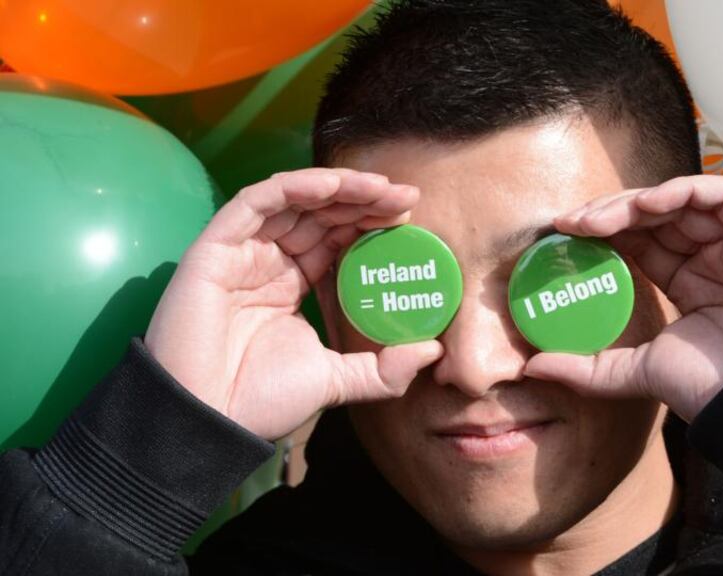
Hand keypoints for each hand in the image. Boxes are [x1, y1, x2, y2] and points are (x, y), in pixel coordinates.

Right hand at [145, 168, 442, 439]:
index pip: (335, 238)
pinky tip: (331, 186)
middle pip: (320, 214)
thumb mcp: (336, 381)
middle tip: (406, 197)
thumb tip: (433, 351)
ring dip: (339, 187)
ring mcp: (241, 252)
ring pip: (293, 201)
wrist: (208, 421)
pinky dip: (293, 188)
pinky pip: (256, 202)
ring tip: (381, 187)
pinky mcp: (215, 248)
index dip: (370, 222)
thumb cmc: (259, 402)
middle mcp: (268, 261)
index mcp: (291, 284)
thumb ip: (384, 369)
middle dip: (364, 200)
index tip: (409, 216)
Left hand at [524, 175, 722, 421]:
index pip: (641, 241)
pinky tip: (646, 205)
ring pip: (682, 200)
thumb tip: (533, 367)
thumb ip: (587, 368)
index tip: (562, 235)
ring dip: (635, 200)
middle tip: (570, 223)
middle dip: (610, 213)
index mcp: (689, 283)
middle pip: (656, 217)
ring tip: (597, 218)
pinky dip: (682, 191)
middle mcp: (712, 259)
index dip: (603, 231)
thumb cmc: (712, 388)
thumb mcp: (635, 372)